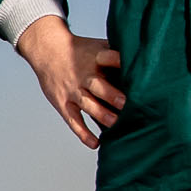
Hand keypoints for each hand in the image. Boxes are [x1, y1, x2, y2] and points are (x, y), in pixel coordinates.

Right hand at [19, 16, 126, 148]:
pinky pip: (73, 120)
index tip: (133, 69)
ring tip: (115, 124)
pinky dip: (83, 133)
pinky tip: (95, 143)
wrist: (47, 50)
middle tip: (126, 104)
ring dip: (101, 114)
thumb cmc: (79, 51)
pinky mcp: (63, 103)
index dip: (119, 62)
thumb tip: (144, 59)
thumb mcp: (97, 46)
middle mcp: (83, 75)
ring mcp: (72, 90)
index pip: (108, 57)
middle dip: (111, 95)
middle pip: (97, 85)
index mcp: (94, 58)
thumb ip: (116, 53)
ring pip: (87, 104)